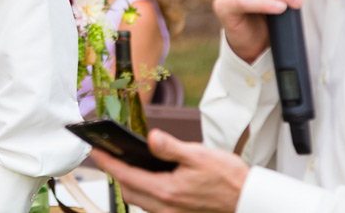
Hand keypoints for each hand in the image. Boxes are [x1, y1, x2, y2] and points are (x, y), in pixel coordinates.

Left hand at [92, 129, 247, 212]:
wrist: (248, 200)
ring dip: (130, 184)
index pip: (127, 176)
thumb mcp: (199, 155)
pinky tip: (150, 178)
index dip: (108, 162)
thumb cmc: (228, 179)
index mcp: (167, 190)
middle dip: (116, 174)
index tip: (96, 151)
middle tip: (107, 156)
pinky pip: (153, 206)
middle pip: (129, 191)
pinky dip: (145, 192)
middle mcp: (166, 207)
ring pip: (140, 200)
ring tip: (125, 164)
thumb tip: (149, 138)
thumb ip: (170, 147)